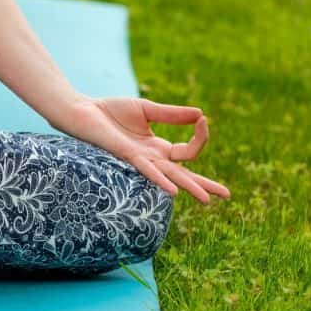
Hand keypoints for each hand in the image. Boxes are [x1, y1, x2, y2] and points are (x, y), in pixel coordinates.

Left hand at [52, 96, 230, 203]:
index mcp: (157, 148)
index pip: (188, 151)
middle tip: (228, 195)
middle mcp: (151, 159)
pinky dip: (161, 180)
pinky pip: (147, 170)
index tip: (203, 120)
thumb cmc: (109, 111)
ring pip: (170, 177)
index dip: (200, 136)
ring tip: (207, 200)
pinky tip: (173, 191)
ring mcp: (140, 160)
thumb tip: (200, 114)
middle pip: (184, 175)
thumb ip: (172, 114)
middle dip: (206, 184)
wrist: (83, 112)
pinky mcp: (127, 156)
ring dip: (189, 187)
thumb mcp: (147, 109)